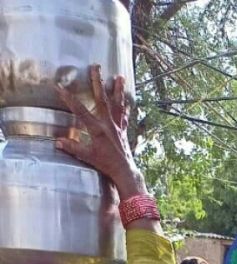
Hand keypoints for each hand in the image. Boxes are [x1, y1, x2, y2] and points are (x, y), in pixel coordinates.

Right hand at [56, 66, 145, 199]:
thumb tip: (58, 142)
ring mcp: (118, 126)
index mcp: (97, 129)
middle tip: (96, 66)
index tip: (59, 87)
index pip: (80, 110)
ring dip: (118, 89)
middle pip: (102, 98)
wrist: (125, 171)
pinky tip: (126, 99)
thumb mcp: (87, 157)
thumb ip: (73, 148)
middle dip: (98, 81)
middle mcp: (109, 124)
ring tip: (119, 76)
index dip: (68, 98)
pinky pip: (125, 115)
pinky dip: (125, 106)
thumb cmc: (106, 165)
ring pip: (118, 104)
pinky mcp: (124, 131)